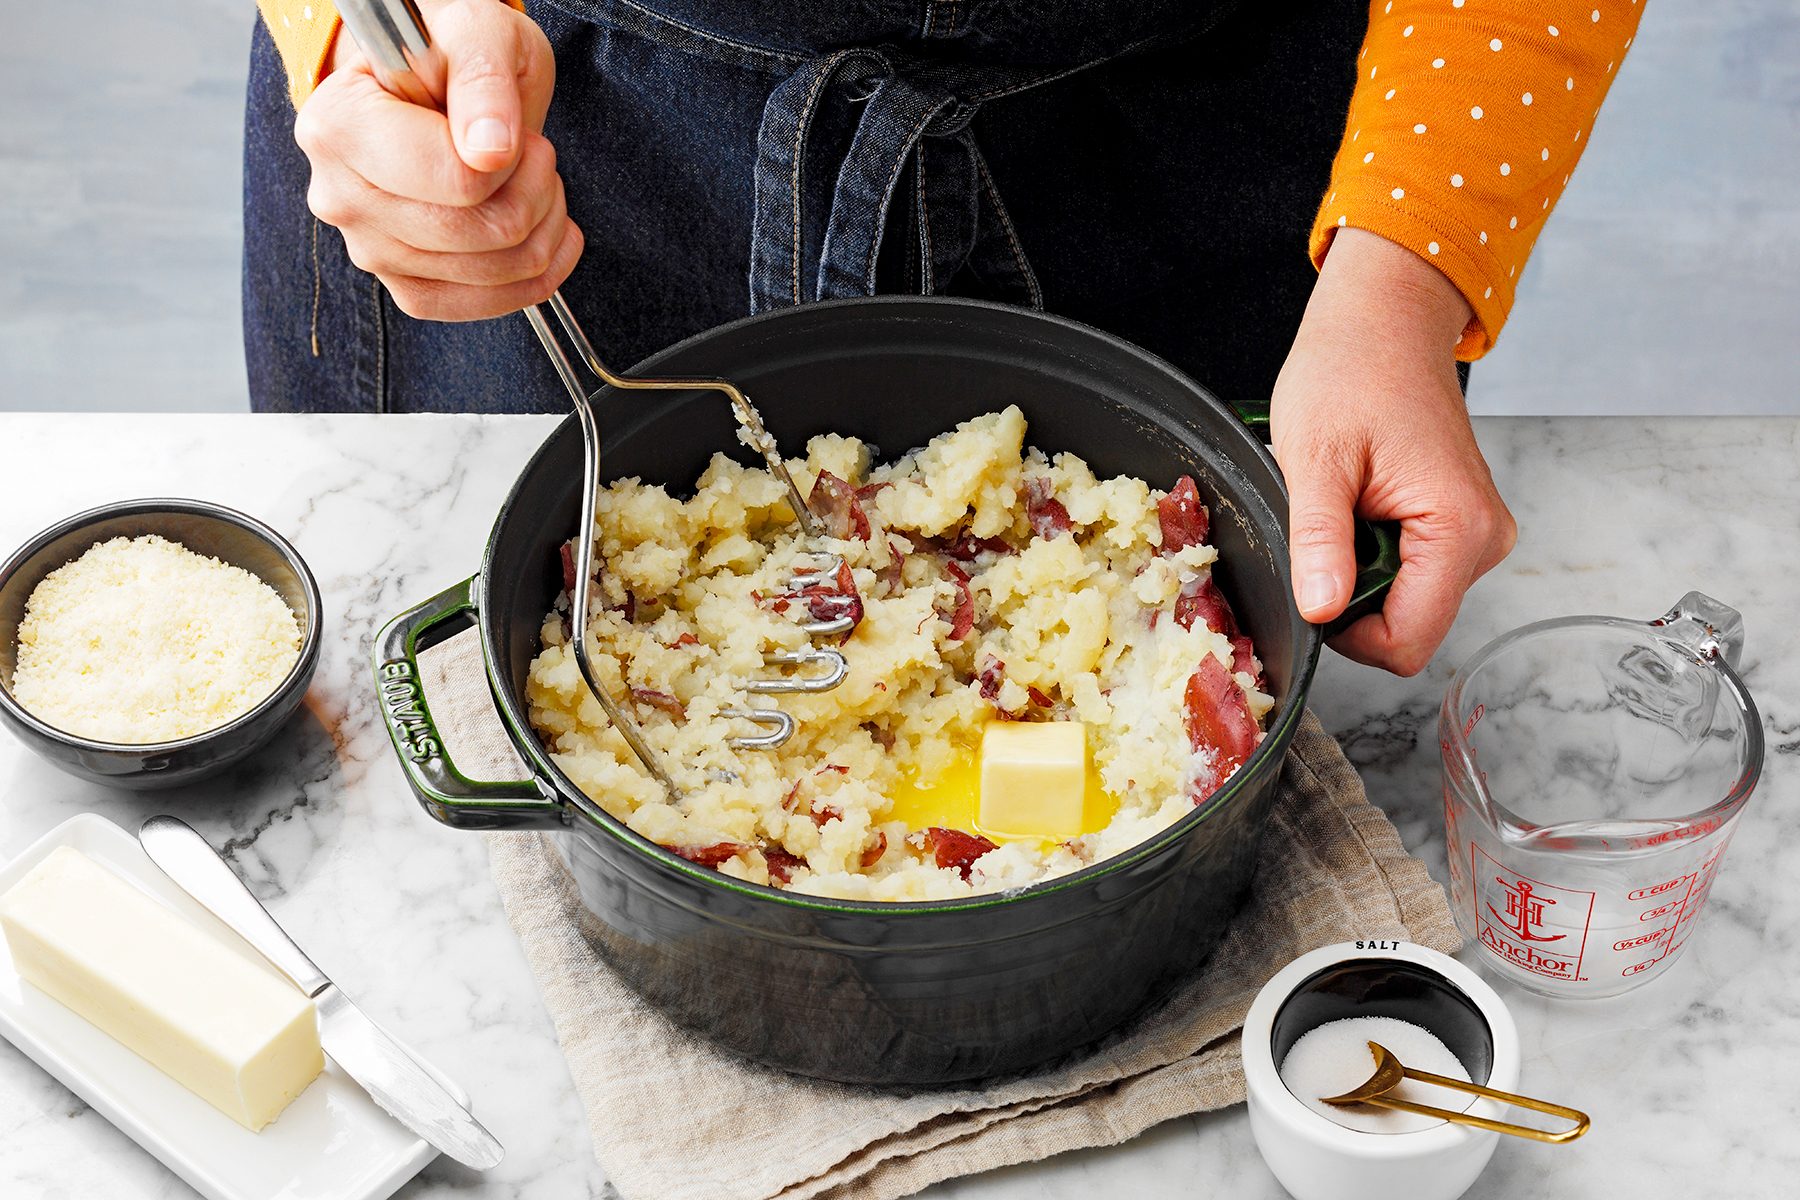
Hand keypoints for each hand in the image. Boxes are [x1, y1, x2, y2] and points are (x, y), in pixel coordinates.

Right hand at [295, 0, 581, 320]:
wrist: (441, 80)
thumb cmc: (452, 52)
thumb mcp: (477, 30)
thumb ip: (482, 80)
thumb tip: (489, 151)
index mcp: (338, 126)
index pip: (456, 180)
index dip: (513, 159)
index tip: (511, 127)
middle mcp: (340, 195)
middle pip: (479, 231)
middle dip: (535, 190)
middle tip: (531, 151)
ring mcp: (370, 248)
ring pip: (492, 271)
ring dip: (541, 225)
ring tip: (530, 180)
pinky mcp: (405, 285)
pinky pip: (482, 305)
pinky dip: (534, 274)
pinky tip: (545, 229)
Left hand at [1271, 228, 1515, 674]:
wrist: (1384, 320)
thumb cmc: (1351, 370)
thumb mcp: (1314, 459)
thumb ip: (1319, 541)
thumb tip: (1322, 610)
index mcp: (1458, 528)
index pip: (1407, 641)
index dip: (1347, 636)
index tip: (1310, 586)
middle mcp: (1484, 539)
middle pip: (1407, 625)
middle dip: (1349, 594)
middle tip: (1320, 526)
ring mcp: (1477, 533)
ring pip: (1405, 601)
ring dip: (1356, 569)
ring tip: (1339, 505)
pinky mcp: (1461, 524)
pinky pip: (1409, 571)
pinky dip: (1369, 550)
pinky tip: (1355, 503)